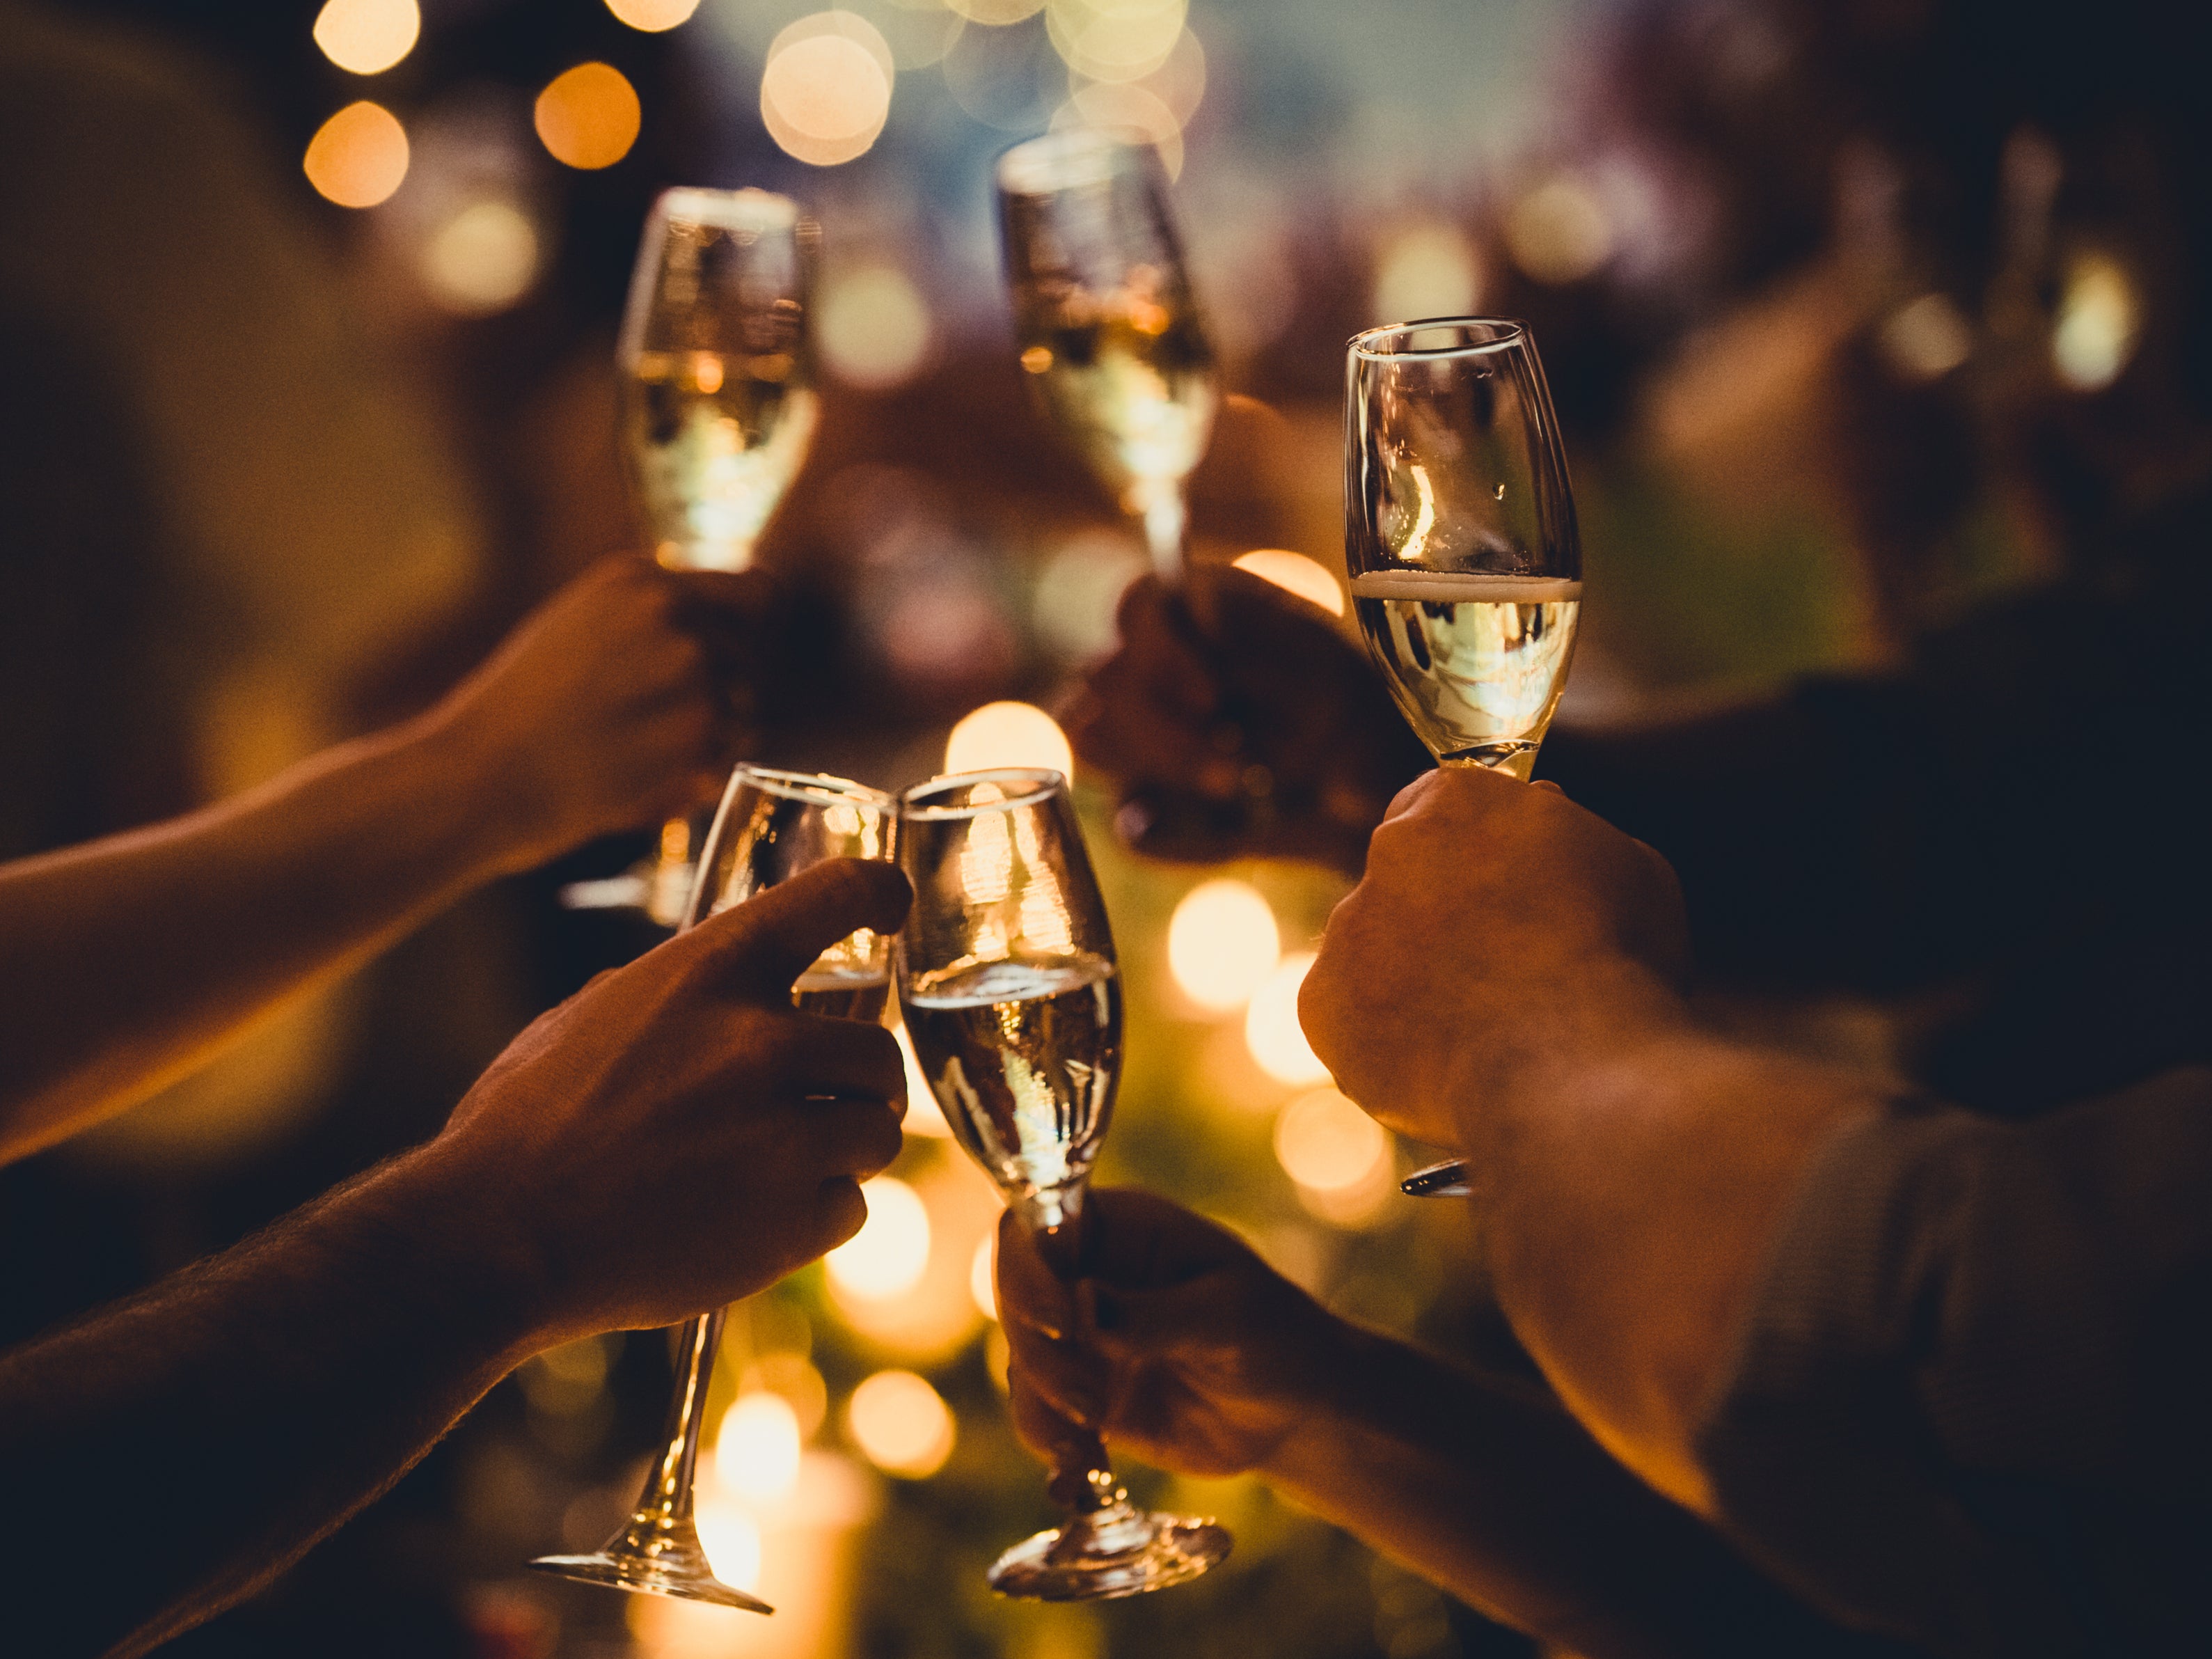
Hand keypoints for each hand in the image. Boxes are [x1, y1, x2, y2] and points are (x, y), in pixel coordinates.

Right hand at [423, 858, 910, 1342]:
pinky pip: (851, 1206)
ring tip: (786, 1164)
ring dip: (845, 1147)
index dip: (877, 891)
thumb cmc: (523, 1125)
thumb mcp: (588, 1017)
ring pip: (879, 1130)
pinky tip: (759, 1219)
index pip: (834, 894)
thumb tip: (711, 993)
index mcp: (710, 974)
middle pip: (879, 1050)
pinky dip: (817, 1216)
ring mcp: (784, 1135)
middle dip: (860, 1081)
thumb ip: (670, 995)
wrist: (496, 1237)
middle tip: (830, 1101)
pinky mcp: (792, 1220)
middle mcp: (761, 1044)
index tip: (890, 905)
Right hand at [426, 554, 763, 872]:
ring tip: (636, 750)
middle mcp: (674, 614)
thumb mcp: (579, 625)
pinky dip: (697, 775)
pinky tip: (639, 776)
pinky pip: (728, 757)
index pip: (755, 591)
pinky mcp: (697, 733)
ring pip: (744, 709)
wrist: (477, 776)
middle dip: (723, 690)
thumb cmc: (519, 711)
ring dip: (710, 736)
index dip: (746, 632)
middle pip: (752, 656)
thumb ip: (652, 616)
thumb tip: (733, 621)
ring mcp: (690, 672)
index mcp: (642, 579)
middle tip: (652, 723)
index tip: (723, 659)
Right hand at [997, 1189, 1343, 1494]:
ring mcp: (1080, 1336)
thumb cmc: (1275, 1338)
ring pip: (1023, 1361)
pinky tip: (1086, 1472)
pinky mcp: (1082, 1394)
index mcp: (1121, 1229)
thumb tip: (1082, 1303)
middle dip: (1042, 1356)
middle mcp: (1087, 1274)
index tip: (1061, 1322)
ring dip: (1044, 1406)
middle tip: (1093, 1404)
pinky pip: (1040, 1415)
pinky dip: (1053, 1445)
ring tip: (1096, 1439)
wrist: (1294, 1413)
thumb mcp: (1228, 1320)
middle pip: (1017, 1298)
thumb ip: (1156, 1315)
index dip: (1029, 1270)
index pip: (1038, 1227)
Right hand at [1063, 569, 1429, 872]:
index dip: (1161, 652)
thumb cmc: (1349, 706)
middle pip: (1101, 677)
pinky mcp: (1139, 803)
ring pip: (1090, 737)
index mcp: (1192, 611)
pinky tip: (1229, 829)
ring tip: (1232, 789)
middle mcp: (1146, 665)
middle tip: (1233, 766)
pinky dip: (1172, 833)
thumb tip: (1202, 608)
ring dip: (1160, 769)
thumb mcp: (1322, 667)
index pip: (1137, 607)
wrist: (1367, 789)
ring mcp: (1131, 734)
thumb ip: (1259, 636)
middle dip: (1162, 730)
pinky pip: (1128, 826)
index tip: (1212, 698)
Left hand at [1301, 768, 1690, 1151]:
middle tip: (1495, 971)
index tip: (1495, 887)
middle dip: (1439, 915)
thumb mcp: (1628, 869)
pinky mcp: (1321, 1004)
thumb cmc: (1617, 966)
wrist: (1569, 1069)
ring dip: (1410, 980)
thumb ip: (1567, 841)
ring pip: (1372, 951)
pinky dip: (1384, 1041)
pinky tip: (1444, 1067)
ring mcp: (1347, 927)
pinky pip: (1348, 1020)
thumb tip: (1544, 838)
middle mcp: (1388, 850)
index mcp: (1458, 799)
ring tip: (1481, 1035)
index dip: (1471, 850)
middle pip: (1404, 877)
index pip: (1442, 803)